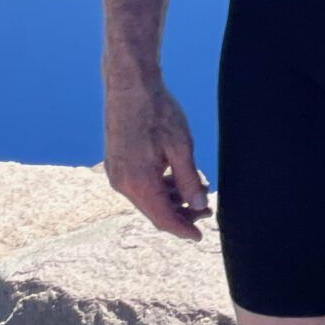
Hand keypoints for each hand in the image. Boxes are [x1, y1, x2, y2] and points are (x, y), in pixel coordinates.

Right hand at [104, 79, 209, 239]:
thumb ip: (189, 179)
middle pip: (154, 211)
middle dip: (181, 215)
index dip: (183, 230)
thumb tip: (198, 205)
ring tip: (198, 191)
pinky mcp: (116, 164)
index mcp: (138, 182)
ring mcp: (116, 174)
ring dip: (171, 200)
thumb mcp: (181, 146)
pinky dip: (159, 188)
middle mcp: (122, 183)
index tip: (200, 237)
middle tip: (207, 209)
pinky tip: (177, 179)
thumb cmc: (157, 112)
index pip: (163, 219)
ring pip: (147, 199)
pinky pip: (139, 186)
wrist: (129, 86)